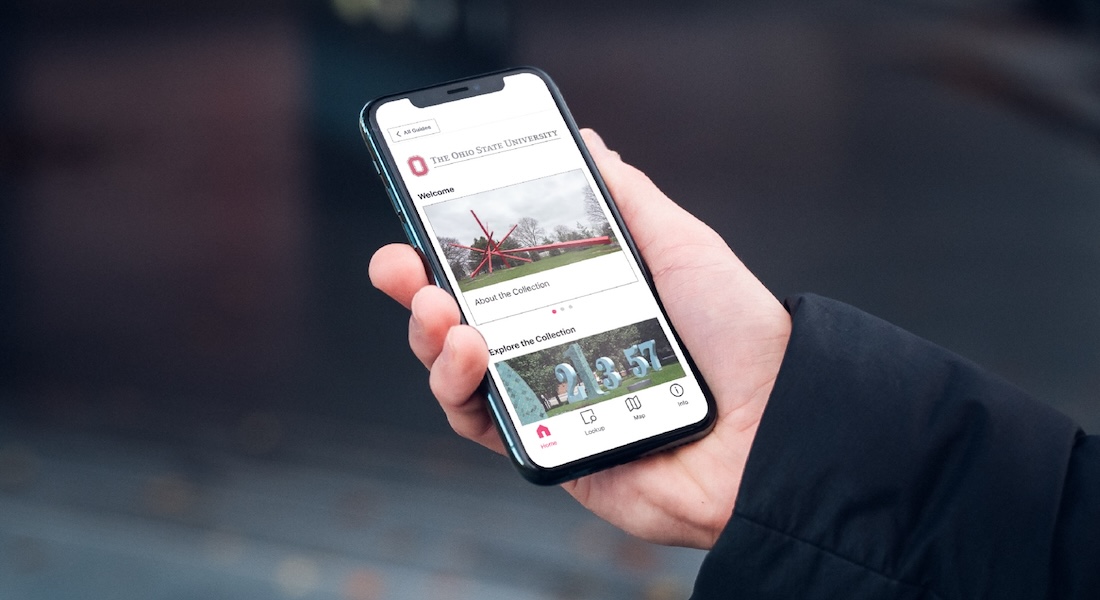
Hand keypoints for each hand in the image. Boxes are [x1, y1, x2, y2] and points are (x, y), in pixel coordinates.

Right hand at [369, 129, 790, 548]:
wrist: (776, 424)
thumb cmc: (737, 334)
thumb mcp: (680, 245)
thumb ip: (625, 198)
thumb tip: (588, 146)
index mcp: (576, 295)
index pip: (495, 268)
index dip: (448, 245)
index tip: (415, 214)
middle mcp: (552, 344)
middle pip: (459, 317)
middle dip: (415, 287)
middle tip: (397, 264)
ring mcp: (545, 395)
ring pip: (455, 369)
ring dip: (429, 337)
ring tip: (440, 312)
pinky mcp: (547, 445)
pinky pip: (480, 423)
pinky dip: (459, 390)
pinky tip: (471, 354)